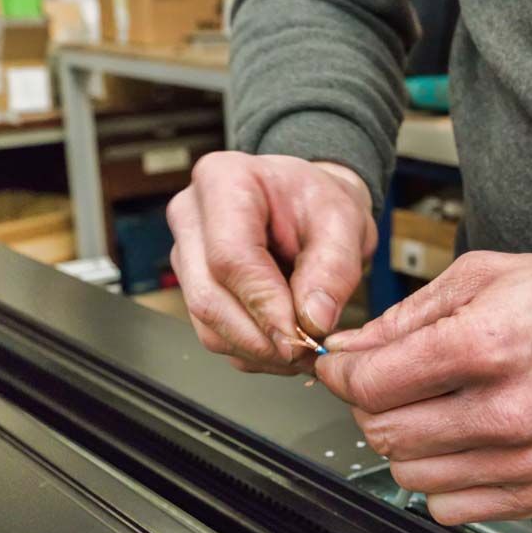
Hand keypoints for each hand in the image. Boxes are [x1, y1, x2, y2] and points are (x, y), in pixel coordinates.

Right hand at [166, 152, 375, 373]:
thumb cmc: (320, 202)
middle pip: (209, 297)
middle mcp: (191, 217)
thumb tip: (314, 321)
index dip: (265, 304)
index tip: (300, 336)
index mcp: (223, 180)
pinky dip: (253, 351)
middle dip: (261, 337)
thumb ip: (334, 269)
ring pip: (208, 325)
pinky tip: (286, 345)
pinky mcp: (193, 286)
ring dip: (259, 350)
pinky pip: (214, 334)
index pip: (230, 257)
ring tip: (305, 349)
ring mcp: (186, 254)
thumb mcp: (345, 222)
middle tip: (308, 351)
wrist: (309, 203)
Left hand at [317, 251, 531, 524]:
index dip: (341, 373)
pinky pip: (449, 509)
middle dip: (369, 404)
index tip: (341, 367)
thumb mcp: (481, 276)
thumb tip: (349, 349)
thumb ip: (405, 317)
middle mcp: (505, 411)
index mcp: (486, 345)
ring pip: (408, 475)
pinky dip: (440, 479)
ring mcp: (523, 460)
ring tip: (431, 409)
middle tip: (387, 383)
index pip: (371, 383)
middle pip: (384, 432)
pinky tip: (460, 442)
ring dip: (404, 443)